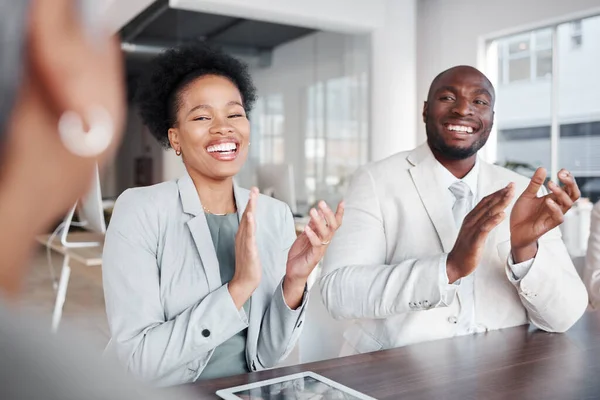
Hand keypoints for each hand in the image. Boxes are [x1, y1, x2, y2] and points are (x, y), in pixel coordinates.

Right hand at [229, 188, 261, 308]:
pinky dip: (249, 225)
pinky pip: (249, 235)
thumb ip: (249, 236)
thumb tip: (251, 227)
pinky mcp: (248, 250)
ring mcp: (244, 243)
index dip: (250, 203)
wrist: (244, 282)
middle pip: (246, 216)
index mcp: (244, 236)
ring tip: (252, 196)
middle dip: (250, 201)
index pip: (248, 216)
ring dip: (250, 208)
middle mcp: (242, 237)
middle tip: (254, 188)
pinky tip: (250, 216)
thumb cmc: (248, 266)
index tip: (254, 191)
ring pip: (247, 223)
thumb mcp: (249, 247)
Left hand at [283, 201, 343, 307]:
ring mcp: (320, 249)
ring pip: (325, 233)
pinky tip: (306, 228)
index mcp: (323, 236)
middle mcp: (324, 242)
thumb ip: (312, 227)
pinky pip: (316, 244)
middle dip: (329, 213)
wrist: (294, 272)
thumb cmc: (300, 255)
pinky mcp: (314, 256)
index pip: (334, 223)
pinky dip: (312, 235)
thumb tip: (317, 214)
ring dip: (319, 221)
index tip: (342, 202)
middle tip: (321, 203)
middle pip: (332, 226)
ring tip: (313, 211)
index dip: (339, 213)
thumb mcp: (305, 237)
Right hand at [447, 184, 514, 282]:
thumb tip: (493, 213)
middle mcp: (471, 221)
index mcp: (471, 218)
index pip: (485, 202)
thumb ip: (481, 221)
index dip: (497, 193)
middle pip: (488, 204)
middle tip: (512, 186)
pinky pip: (485, 228)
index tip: (508, 187)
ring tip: (510, 196)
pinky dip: (493, 221)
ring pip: (487, 213)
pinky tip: (502, 215)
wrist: (455, 263)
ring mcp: (472, 230)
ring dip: (500, 203)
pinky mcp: (474, 240)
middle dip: (501, 194)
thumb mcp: (473, 231)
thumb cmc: (466, 248)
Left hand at [510, 168, 579, 261]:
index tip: (562, 170)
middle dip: (570, 183)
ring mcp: (553, 215)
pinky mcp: (549, 225)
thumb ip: (534, 184)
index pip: (568, 187)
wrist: (514, 231)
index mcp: (553, 198)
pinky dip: (555, 208)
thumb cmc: (522, 214)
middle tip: (561, 174)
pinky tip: (548, 201)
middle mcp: (556, 206)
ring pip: (567, 204)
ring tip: (550, 184)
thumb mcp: (527, 195)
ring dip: (560, 193)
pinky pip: (558, 217)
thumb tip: (542, 168)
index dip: (568, 178)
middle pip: (573, 194)